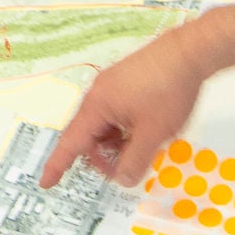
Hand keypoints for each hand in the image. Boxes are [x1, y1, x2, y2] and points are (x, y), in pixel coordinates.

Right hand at [39, 26, 210, 188]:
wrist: (189, 51)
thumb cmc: (168, 90)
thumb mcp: (153, 134)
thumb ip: (135, 161)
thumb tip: (122, 180)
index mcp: (96, 106)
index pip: (71, 142)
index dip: (58, 165)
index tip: (45, 182)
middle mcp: (98, 93)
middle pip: (89, 134)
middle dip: (102, 156)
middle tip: (126, 169)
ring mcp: (112, 85)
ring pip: (106, 124)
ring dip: (117, 141)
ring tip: (144, 145)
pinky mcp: (126, 80)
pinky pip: (116, 111)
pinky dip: (125, 127)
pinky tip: (147, 129)